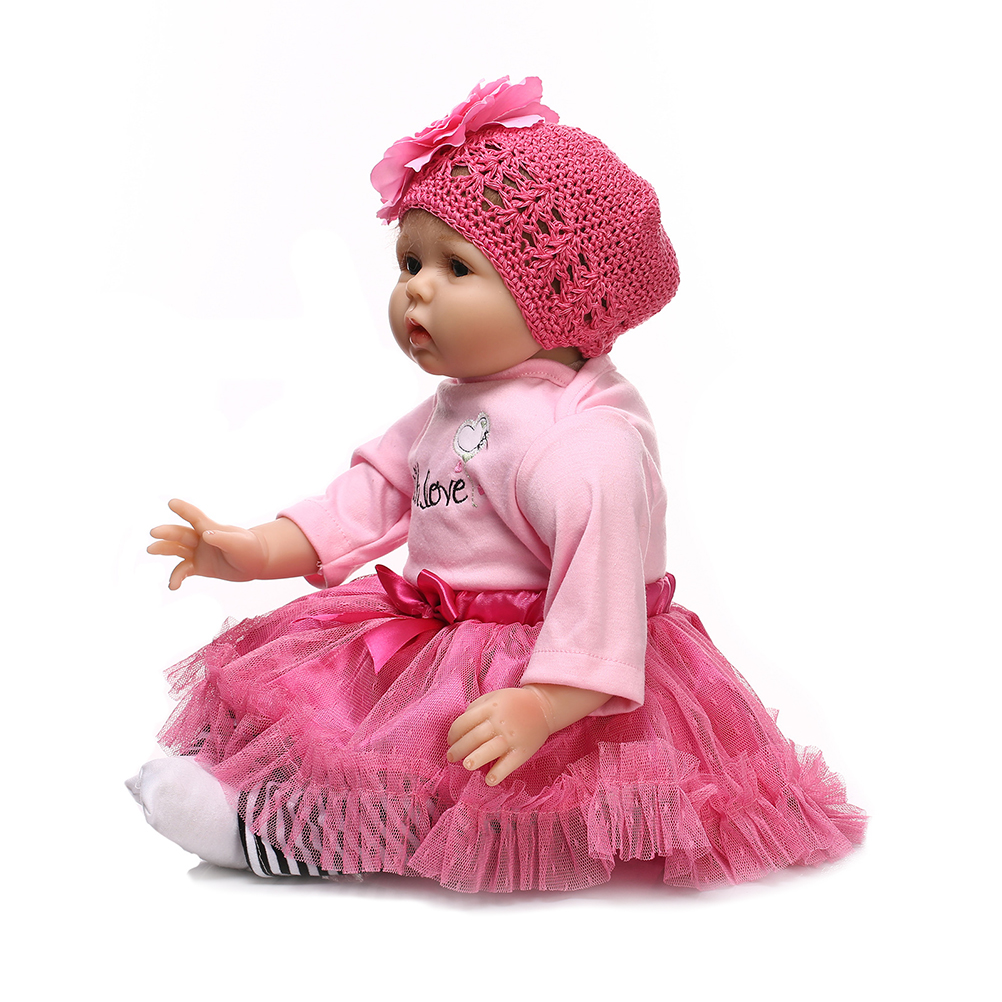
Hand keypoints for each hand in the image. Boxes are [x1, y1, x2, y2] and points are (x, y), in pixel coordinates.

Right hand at [148, 498, 268, 589]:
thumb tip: (206, 535)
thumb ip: (223, 538)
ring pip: (177, 550)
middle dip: (167, 533)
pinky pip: (183, 571)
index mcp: (211, 528)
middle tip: (154, 532)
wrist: (256, 562)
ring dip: (164, 549)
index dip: (184, 509)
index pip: (195, 517)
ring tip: (151, 550)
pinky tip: (173, 587)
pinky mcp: (199, 566)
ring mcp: (198, 553)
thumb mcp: (239, 543)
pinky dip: (176, 577)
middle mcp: (201, 539)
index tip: (172, 502)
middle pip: (181, 534)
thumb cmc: (250, 548)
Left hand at [446, 687, 551, 785]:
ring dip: (477, 758)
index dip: (454, 733)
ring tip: (467, 765)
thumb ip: (475, 709)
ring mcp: (512, 737)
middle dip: (460, 748)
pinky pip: (509, 764)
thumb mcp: (493, 697)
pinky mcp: (523, 751)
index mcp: (490, 707)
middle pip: (475, 736)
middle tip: (451, 757)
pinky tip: (489, 780)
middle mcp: (500, 722)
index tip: (450, 741)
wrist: (543, 707)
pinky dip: (499, 773)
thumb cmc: (512, 703)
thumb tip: (458, 730)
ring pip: (491, 749)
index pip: (465, 721)